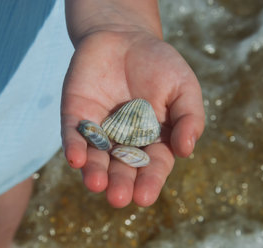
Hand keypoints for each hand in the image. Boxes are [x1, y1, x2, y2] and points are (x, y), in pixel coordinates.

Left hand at [61, 30, 204, 207]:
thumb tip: (186, 150)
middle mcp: (123, 142)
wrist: (124, 35)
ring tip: (96, 184)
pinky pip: (73, 135)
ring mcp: (98, 131)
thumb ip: (189, 117)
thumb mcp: (183, 87)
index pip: (152, 166)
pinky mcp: (76, 116)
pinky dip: (74, 147)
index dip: (149, 181)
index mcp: (152, 141)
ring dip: (94, 173)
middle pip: (121, 168)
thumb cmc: (159, 65)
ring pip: (95, 158)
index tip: (145, 197)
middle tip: (118, 198)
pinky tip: (76, 159)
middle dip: (120, 183)